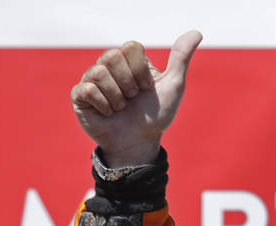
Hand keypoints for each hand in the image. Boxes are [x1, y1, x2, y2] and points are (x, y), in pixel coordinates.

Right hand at [70, 30, 201, 166]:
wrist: (140, 142)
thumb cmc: (156, 115)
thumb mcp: (174, 85)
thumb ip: (181, 58)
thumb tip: (196, 33)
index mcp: (129, 60)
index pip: (131, 47)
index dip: (141, 70)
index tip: (146, 87)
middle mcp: (109, 66)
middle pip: (112, 56)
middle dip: (128, 83)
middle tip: (133, 98)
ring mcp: (92, 79)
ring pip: (99, 72)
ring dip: (117, 97)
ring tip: (121, 108)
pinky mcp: (79, 95)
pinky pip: (87, 89)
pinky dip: (104, 105)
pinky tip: (108, 113)